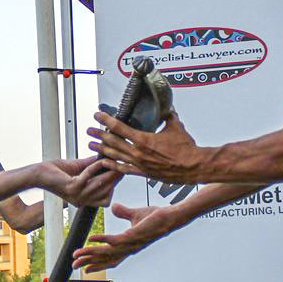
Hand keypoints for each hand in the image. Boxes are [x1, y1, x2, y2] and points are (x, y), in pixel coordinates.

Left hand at [43, 157, 120, 207]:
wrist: (39, 173)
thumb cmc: (56, 171)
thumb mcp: (80, 169)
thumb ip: (93, 166)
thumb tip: (109, 159)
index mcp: (84, 200)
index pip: (105, 200)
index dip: (114, 186)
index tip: (120, 173)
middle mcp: (81, 201)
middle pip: (106, 192)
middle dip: (114, 177)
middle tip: (121, 165)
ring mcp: (77, 196)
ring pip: (100, 185)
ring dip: (108, 171)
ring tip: (113, 161)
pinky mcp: (71, 188)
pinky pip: (89, 177)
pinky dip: (96, 167)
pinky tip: (100, 160)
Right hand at [73, 204, 172, 272]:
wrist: (170, 217)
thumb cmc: (155, 217)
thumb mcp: (136, 215)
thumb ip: (123, 212)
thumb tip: (114, 207)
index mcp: (128, 245)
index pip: (110, 259)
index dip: (97, 265)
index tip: (85, 270)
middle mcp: (129, 248)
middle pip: (105, 259)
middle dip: (89, 263)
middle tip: (74, 265)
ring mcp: (131, 244)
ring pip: (107, 252)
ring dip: (91, 254)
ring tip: (77, 254)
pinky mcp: (134, 236)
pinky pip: (115, 240)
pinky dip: (102, 240)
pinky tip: (91, 238)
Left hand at [87, 109, 203, 183]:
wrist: (193, 167)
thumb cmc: (186, 148)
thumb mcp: (175, 126)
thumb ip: (168, 116)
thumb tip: (165, 108)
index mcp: (144, 139)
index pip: (119, 127)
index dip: (107, 120)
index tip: (98, 115)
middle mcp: (138, 153)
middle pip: (113, 142)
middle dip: (99, 135)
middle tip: (89, 130)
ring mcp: (139, 164)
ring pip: (115, 156)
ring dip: (102, 149)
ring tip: (91, 144)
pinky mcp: (143, 173)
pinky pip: (123, 169)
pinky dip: (113, 165)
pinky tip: (105, 162)